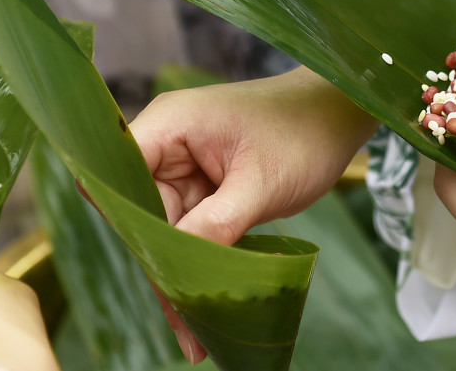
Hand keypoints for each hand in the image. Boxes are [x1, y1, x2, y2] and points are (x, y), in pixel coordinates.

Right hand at [129, 68, 378, 362]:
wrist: (337, 118)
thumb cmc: (303, 134)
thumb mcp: (261, 183)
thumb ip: (216, 223)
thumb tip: (178, 268)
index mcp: (171, 125)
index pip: (118, 173)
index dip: (126, 220)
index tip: (151, 268)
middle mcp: (168, 144)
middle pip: (141, 213)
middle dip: (161, 266)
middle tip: (186, 328)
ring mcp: (184, 168)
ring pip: (165, 231)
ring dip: (183, 275)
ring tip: (197, 337)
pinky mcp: (203, 188)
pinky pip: (190, 231)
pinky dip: (201, 265)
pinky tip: (209, 312)